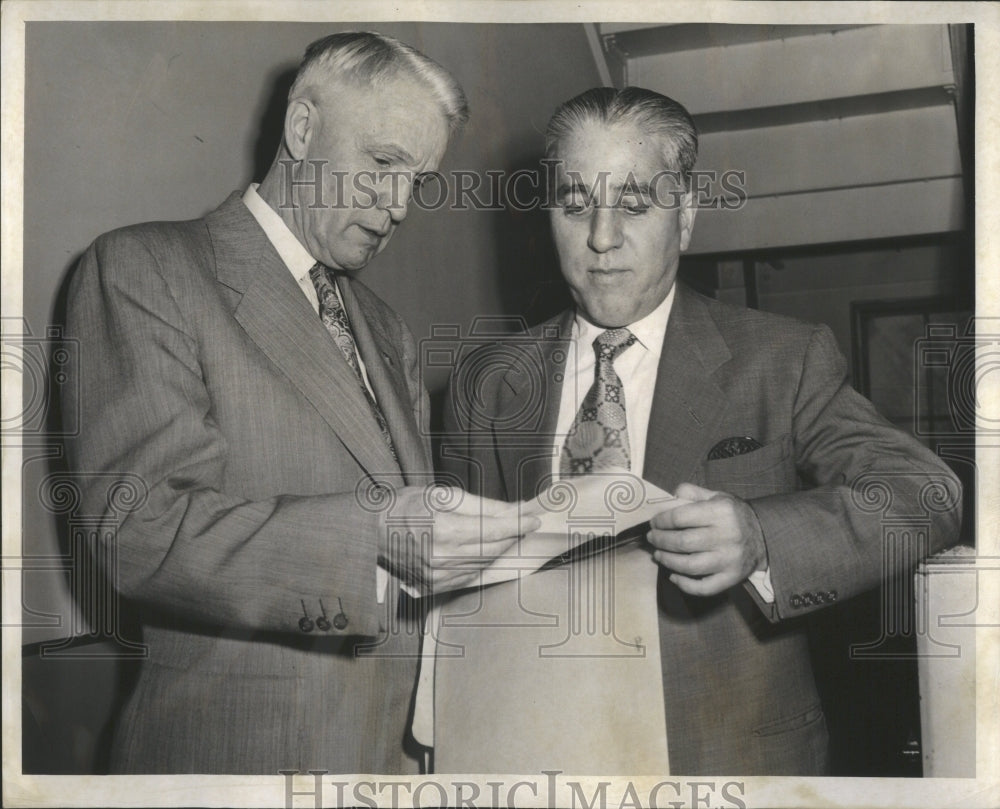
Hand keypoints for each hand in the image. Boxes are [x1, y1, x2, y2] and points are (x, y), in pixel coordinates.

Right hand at [378, 485, 538, 594]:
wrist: (373, 531)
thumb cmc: (406, 506)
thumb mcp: (443, 494)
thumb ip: (480, 504)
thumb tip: (510, 509)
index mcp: (443, 529)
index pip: (492, 530)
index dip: (516, 524)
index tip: (532, 518)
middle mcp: (441, 556)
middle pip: (491, 549)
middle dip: (513, 536)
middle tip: (526, 524)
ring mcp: (437, 575)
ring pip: (483, 564)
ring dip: (500, 549)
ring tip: (510, 534)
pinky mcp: (434, 585)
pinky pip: (469, 576)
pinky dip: (483, 563)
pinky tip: (489, 551)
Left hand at [646, 482, 766, 595]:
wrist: (764, 536)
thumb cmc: (733, 515)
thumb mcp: (716, 496)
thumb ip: (691, 493)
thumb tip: (669, 497)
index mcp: (720, 512)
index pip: (680, 517)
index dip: (661, 521)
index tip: (654, 523)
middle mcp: (726, 536)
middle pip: (682, 542)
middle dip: (660, 541)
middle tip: (652, 538)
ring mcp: (729, 559)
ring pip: (689, 566)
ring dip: (667, 561)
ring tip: (658, 555)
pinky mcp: (731, 577)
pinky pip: (704, 587)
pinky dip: (684, 585)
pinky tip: (673, 576)